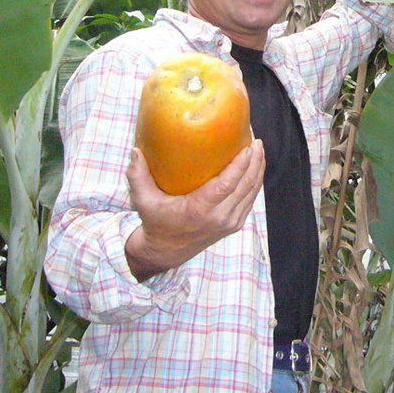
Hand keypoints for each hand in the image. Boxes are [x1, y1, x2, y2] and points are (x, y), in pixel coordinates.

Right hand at [124, 139, 264, 280]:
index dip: (241, 165)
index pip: (227, 185)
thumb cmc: (155, 222)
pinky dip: (254, 181)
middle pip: (246, 186)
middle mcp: (219, 218)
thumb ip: (137, 175)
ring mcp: (229, 223)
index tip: (248, 146)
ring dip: (258, 169)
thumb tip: (135, 150)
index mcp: (199, 210)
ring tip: (258, 148)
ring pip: (252, 192)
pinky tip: (254, 165)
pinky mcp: (234, 224)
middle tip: (256, 140)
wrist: (166, 252)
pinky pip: (250, 200)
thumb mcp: (143, 200)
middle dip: (255, 161)